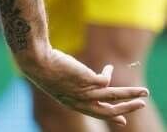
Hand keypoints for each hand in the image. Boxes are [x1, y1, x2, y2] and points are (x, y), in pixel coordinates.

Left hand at [20, 48, 147, 125]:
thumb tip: (93, 79)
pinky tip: (109, 67)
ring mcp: (86, 92)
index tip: (122, 120)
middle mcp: (81, 101)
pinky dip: (108, 72)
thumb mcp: (60, 81)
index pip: (96, 114)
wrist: (37, 61)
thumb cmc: (45, 68)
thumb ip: (76, 84)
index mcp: (73, 104)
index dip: (110, 117)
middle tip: (141, 105)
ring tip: (144, 92)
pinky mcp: (89, 80)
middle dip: (128, 108)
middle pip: (110, 110)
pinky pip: (106, 79)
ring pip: (114, 97)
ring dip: (131, 94)